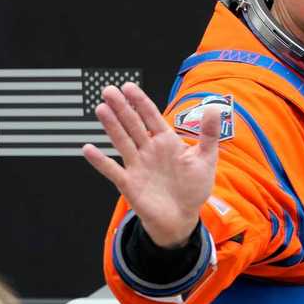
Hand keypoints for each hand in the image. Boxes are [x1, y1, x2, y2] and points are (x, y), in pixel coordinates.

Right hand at [82, 82, 220, 247]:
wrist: (182, 217)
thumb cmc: (193, 187)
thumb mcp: (205, 159)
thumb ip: (209, 134)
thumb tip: (214, 107)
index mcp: (166, 142)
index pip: (151, 117)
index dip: (140, 102)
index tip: (129, 86)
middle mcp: (148, 150)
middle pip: (133, 125)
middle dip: (122, 108)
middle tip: (108, 90)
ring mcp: (137, 166)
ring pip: (122, 141)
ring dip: (111, 126)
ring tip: (101, 109)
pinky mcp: (129, 184)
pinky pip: (112, 170)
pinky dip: (100, 161)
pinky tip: (88, 149)